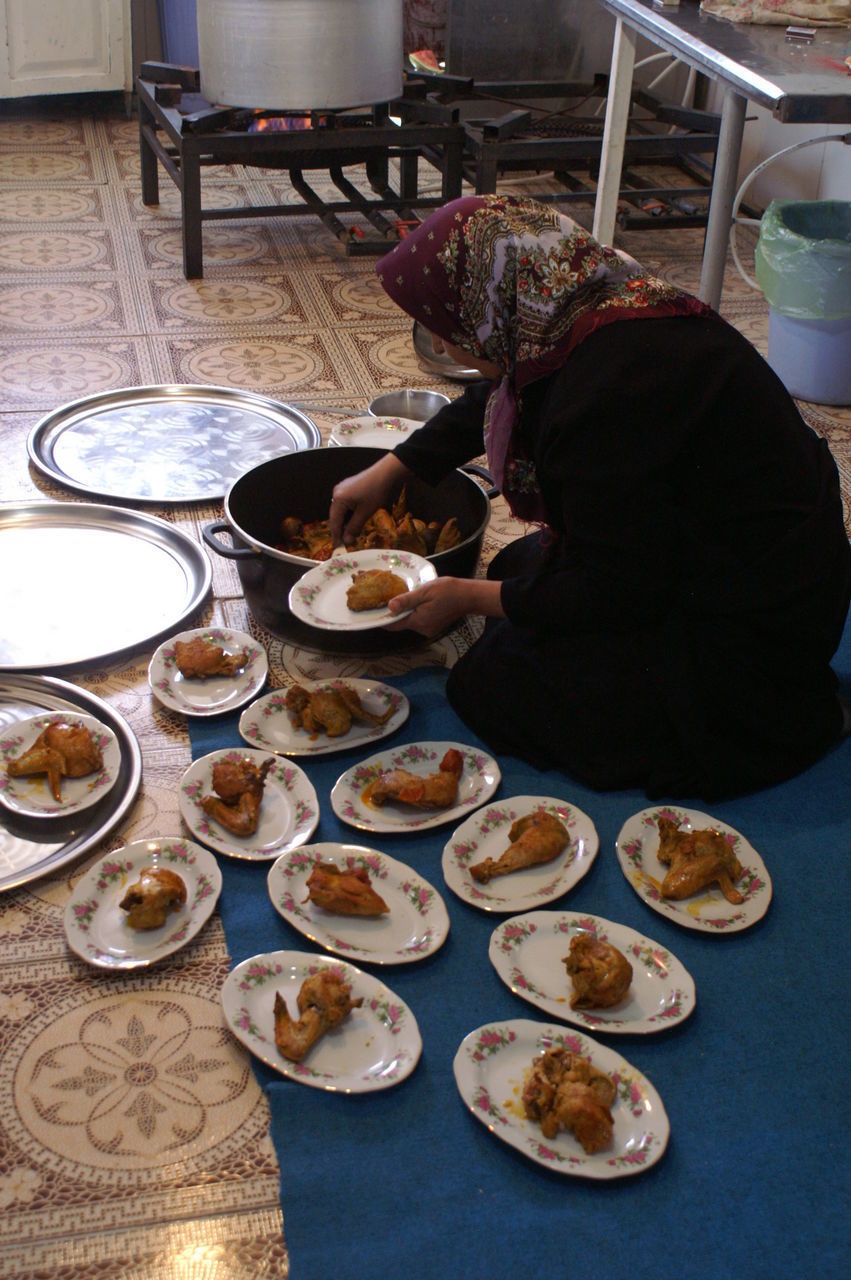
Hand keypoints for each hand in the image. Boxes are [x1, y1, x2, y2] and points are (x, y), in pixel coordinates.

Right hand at [328, 454, 410, 545]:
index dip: (336, 536)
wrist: (385, 473)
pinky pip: (345, 504)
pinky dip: (349, 514)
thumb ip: (354, 528)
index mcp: (338, 499)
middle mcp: (336, 493)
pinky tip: (355, 519)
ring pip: (341, 511)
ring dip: (346, 522)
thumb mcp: (365, 513)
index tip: (339, 548)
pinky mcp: (348, 487)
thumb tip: (347, 541)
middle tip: (346, 542)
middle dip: (341, 529)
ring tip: (352, 533)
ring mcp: (341, 489)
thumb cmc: (376, 492)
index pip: (334, 522)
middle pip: (335, 516)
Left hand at [385, 577, 504, 637]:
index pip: (394, 624)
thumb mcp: (424, 592)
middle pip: (403, 622)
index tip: (375, 611)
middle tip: (394, 596)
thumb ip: (406, 601)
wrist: (469, 596)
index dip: (383, 619)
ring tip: (412, 597)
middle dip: (398, 611)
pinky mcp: (435, 627)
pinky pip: (420, 620)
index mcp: (418, 621)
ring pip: (412, 621)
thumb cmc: (448, 590)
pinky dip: (418, 612)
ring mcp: (429, 629)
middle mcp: (422, 629)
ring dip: (409, 611)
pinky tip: (422, 602)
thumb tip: (389, 607)